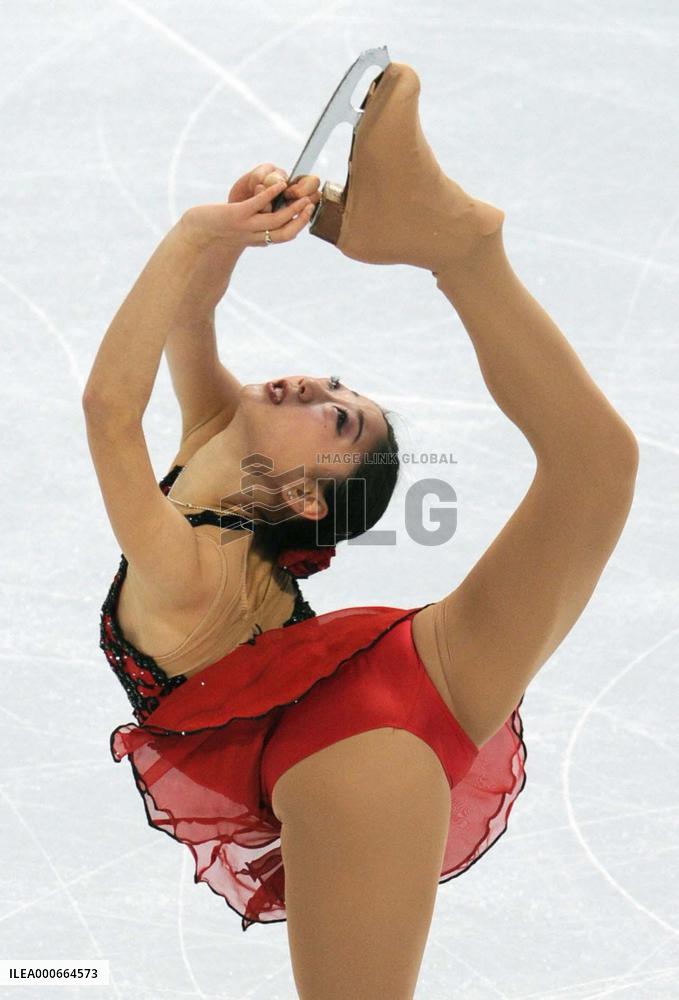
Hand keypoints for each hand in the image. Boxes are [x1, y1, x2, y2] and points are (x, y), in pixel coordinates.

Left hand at [179, 163, 320, 253]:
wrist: (193, 236)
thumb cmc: (215, 230)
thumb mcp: (238, 230)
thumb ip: (253, 224)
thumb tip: (265, 212)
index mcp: (258, 240)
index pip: (286, 236)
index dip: (300, 225)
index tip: (310, 211)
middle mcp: (254, 236)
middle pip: (286, 231)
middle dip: (302, 218)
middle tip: (312, 204)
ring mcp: (245, 226)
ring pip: (276, 220)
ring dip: (292, 208)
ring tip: (302, 196)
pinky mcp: (235, 215)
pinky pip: (257, 204)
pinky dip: (271, 194)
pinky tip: (280, 184)